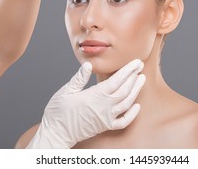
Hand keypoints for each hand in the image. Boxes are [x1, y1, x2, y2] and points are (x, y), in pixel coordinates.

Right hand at [27, 59, 145, 147]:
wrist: (56, 134)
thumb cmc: (58, 113)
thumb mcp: (66, 91)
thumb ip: (79, 78)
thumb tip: (88, 65)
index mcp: (94, 96)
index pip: (116, 81)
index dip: (128, 71)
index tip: (135, 62)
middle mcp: (104, 107)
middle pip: (125, 90)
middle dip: (134, 77)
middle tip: (140, 65)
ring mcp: (106, 118)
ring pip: (127, 103)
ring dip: (136, 91)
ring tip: (141, 79)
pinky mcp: (105, 126)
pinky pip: (124, 122)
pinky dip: (132, 114)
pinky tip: (137, 106)